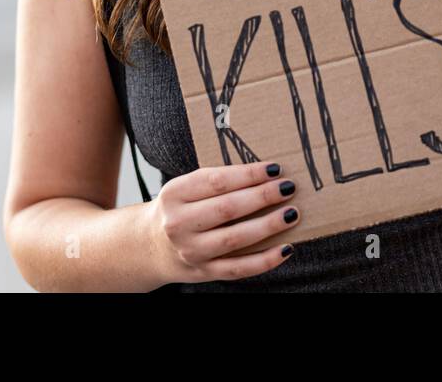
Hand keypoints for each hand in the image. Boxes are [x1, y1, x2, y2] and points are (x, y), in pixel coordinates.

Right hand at [145, 162, 299, 284]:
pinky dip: (265, 260)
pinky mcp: (204, 272)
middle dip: (263, 197)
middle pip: (228, 208)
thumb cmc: (179, 209)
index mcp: (174, 194)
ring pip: (236, 239)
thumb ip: (217, 182)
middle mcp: (179, 224)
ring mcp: (191, 251)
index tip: (275, 169)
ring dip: (268, 226)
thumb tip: (265, 176)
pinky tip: (286, 248)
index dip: (249, 174)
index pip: (217, 181)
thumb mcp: (185, 188)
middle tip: (288, 188)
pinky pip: (239, 268)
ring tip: (291, 213)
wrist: (150, 246)